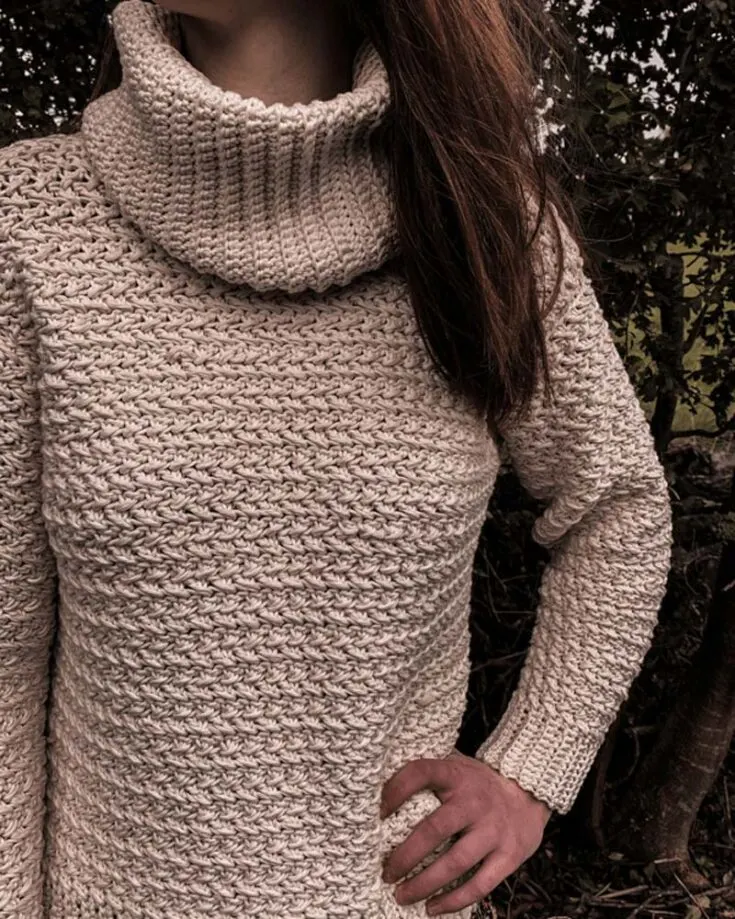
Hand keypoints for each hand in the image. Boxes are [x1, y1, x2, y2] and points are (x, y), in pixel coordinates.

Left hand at [380, 750, 551, 915]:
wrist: (528, 791)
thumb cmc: (477, 782)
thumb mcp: (454, 767)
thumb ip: (427, 774)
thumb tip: (379, 785)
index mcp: (456, 775)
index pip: (420, 773)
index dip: (396, 790)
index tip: (377, 812)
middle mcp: (475, 801)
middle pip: (434, 829)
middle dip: (405, 855)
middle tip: (386, 872)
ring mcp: (493, 830)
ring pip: (455, 863)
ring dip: (424, 884)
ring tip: (401, 895)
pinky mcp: (509, 855)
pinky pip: (479, 884)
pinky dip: (454, 900)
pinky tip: (433, 908)